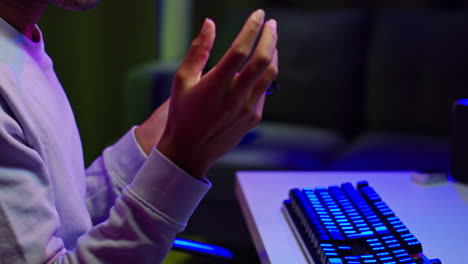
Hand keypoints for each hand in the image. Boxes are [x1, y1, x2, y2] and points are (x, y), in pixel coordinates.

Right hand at [140, 9, 277, 178]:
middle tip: (272, 24)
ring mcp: (247, 109)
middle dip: (271, 38)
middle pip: (263, 61)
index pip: (240, 50)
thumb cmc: (182, 115)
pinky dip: (265, 75)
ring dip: (273, 55)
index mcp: (215, 86)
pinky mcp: (253, 118)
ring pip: (269, 75)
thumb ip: (198, 50)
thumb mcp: (182, 80)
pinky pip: (264, 91)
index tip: (258, 15)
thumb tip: (210, 24)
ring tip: (271, 42)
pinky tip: (259, 69)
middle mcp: (234, 97)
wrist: (189, 151)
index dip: (251, 29)